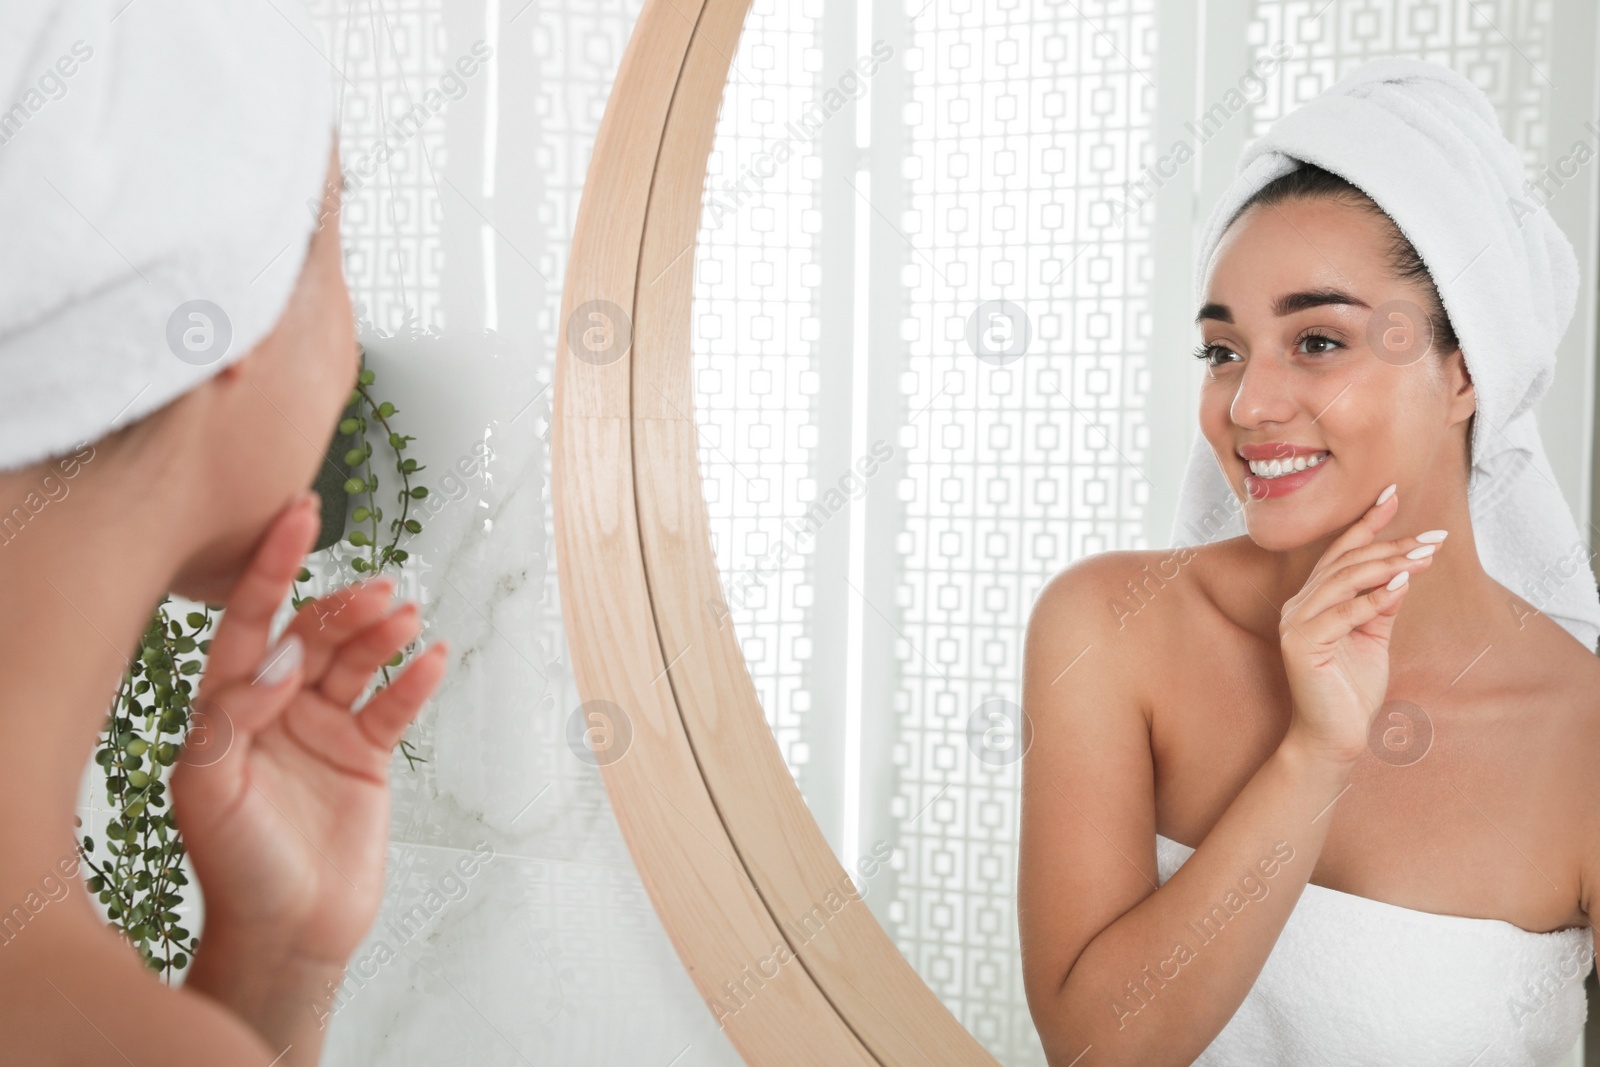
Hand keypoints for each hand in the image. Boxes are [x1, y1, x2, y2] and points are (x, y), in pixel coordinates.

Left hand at [170, 489, 449, 967]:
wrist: (289, 934)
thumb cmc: (235, 867)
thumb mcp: (209, 790)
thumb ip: (235, 715)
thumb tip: (282, 658)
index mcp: (229, 708)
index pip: (250, 621)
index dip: (271, 565)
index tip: (297, 514)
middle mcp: (277, 708)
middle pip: (313, 634)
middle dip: (343, 606)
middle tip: (376, 591)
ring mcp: (325, 728)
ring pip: (358, 660)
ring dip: (382, 633)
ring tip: (406, 615)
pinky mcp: (367, 755)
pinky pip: (395, 705)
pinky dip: (415, 679)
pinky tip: (431, 657)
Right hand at [1278, 485, 1442, 764]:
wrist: (1333, 737)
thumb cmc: (1351, 690)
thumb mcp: (1374, 637)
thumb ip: (1383, 604)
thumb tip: (1403, 570)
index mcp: (1312, 601)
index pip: (1340, 552)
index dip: (1366, 523)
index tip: (1393, 495)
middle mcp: (1298, 606)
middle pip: (1346, 563)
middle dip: (1391, 545)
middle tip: (1433, 537)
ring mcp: (1296, 624)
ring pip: (1344, 581)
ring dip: (1388, 565)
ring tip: (1425, 555)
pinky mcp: (1301, 644)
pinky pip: (1343, 613)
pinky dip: (1374, 598)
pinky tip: (1402, 584)